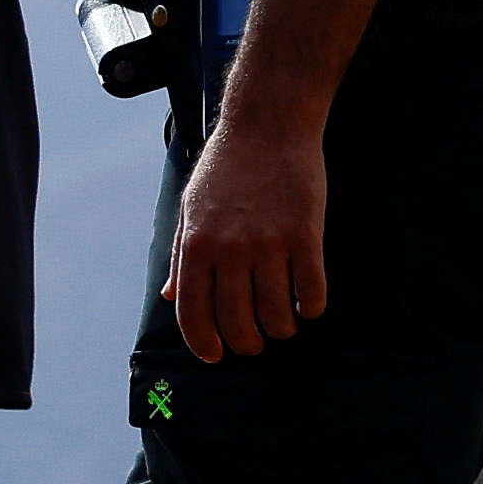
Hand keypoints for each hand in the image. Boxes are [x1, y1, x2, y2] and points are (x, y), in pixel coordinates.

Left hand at [163, 115, 329, 360]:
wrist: (266, 128)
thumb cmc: (225, 169)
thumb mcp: (191, 209)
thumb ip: (182, 256)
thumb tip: (170, 297)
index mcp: (196, 245)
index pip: (194, 314)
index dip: (204, 344)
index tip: (216, 355)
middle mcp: (229, 250)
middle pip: (237, 323)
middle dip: (246, 344)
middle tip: (254, 342)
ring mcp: (269, 244)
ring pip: (277, 315)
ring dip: (281, 329)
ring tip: (282, 324)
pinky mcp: (306, 236)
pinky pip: (312, 292)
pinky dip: (311, 308)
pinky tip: (308, 307)